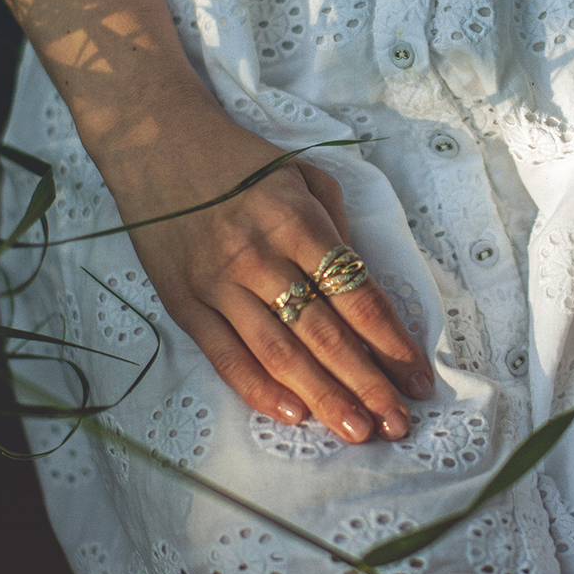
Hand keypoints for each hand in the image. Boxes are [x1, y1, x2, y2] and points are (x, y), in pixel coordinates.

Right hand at [97, 103, 432, 443]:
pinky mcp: (182, 301)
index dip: (391, 341)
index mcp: (295, 220)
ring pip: (278, 353)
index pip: (355, 294)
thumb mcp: (302, 174)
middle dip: (367, 383)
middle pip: (323, 333)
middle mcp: (257, 255)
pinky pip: (225, 355)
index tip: (418, 377)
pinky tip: (294, 414)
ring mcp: (216, 282)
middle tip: (398, 423)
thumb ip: (337, 228)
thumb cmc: (240, 161)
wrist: (155, 142)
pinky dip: (259, 389)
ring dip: (323, 398)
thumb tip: (363, 290)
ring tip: (358, 430)